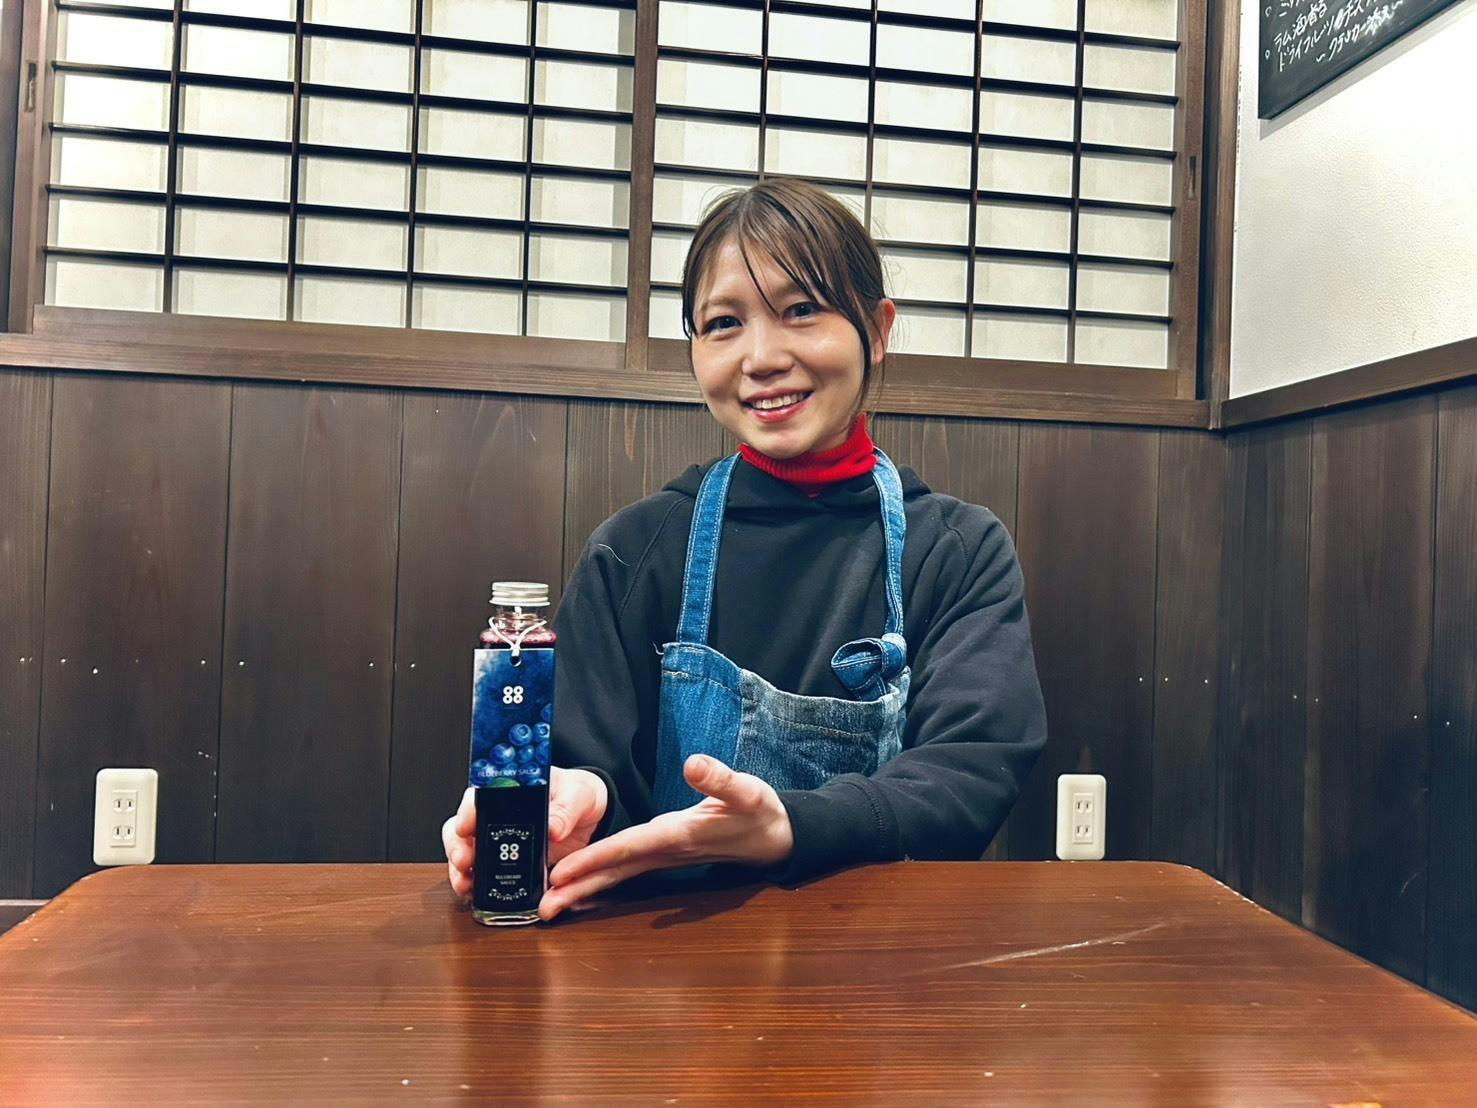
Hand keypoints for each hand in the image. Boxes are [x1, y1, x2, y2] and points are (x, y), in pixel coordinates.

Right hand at [442, 767, 608, 899]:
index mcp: (507, 790)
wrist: (588, 817)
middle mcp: (494, 815)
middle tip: (464, 861)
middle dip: (457, 846)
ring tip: (466, 883)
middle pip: (461, 828)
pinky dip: (475, 886)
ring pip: (465, 853)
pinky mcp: (506, 864)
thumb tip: (553, 829)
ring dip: (460, 870)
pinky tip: (474, 894)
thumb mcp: (577, 795)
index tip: (465, 828)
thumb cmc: (576, 794)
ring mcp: (497, 841)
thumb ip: (566, 810)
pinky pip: (482, 875)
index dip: (467, 812)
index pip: (477, 796)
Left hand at [538, 754, 793, 920]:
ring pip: (617, 877)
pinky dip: (601, 882)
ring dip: (584, 890)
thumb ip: (720, 779)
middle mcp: (666, 853)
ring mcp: (663, 859)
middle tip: (542, 907)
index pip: (629, 848)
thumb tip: (693, 764)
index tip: (562, 872)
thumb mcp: (747, 791)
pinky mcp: (664, 856)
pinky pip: (626, 874)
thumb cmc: (759, 813)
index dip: (595, 859)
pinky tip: (582, 890)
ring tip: (550, 904)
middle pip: (614, 872)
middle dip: (578, 888)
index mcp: (679, 836)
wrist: (775, 840)